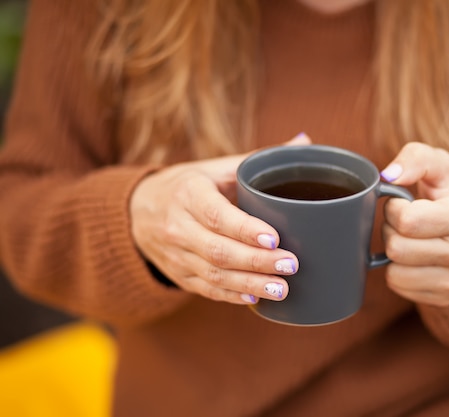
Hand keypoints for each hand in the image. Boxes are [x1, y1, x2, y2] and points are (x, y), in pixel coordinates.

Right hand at [129, 134, 310, 303]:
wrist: (140, 210)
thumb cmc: (190, 185)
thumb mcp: (215, 168)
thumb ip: (256, 160)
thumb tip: (304, 141)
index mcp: (188, 193)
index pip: (217, 215)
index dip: (245, 229)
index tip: (275, 238)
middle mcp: (177, 226)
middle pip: (218, 250)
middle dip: (256, 261)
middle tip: (291, 265)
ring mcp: (176, 255)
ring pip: (214, 274)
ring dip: (249, 284)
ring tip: (282, 289)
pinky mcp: (178, 275)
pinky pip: (206, 289)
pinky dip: (232, 296)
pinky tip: (256, 299)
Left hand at [380, 142, 448, 306]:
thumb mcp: (437, 163)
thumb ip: (414, 158)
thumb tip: (389, 176)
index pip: (406, 221)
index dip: (393, 209)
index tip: (403, 203)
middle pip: (397, 249)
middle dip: (390, 231)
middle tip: (404, 222)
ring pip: (395, 273)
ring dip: (393, 254)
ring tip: (410, 239)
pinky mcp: (448, 297)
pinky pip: (400, 288)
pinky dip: (399, 271)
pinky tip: (415, 258)